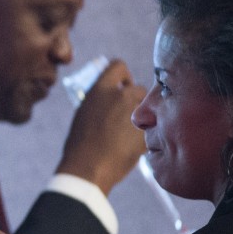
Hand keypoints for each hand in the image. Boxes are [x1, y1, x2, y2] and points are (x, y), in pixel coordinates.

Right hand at [56, 59, 146, 193]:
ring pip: (147, 106)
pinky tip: (131, 144)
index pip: (118, 66)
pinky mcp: (146, 130)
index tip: (121, 85)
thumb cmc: (80, 142)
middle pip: (137, 87)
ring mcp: (135, 113)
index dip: (122, 76)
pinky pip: (151, 125)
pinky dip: (144, 132)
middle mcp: (121, 95)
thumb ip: (100, 99)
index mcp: (101, 88)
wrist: (89, 167)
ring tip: (128, 131)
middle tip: (125, 114)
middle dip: (133, 99)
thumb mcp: (84, 112)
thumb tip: (111, 95)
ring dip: (141, 114)